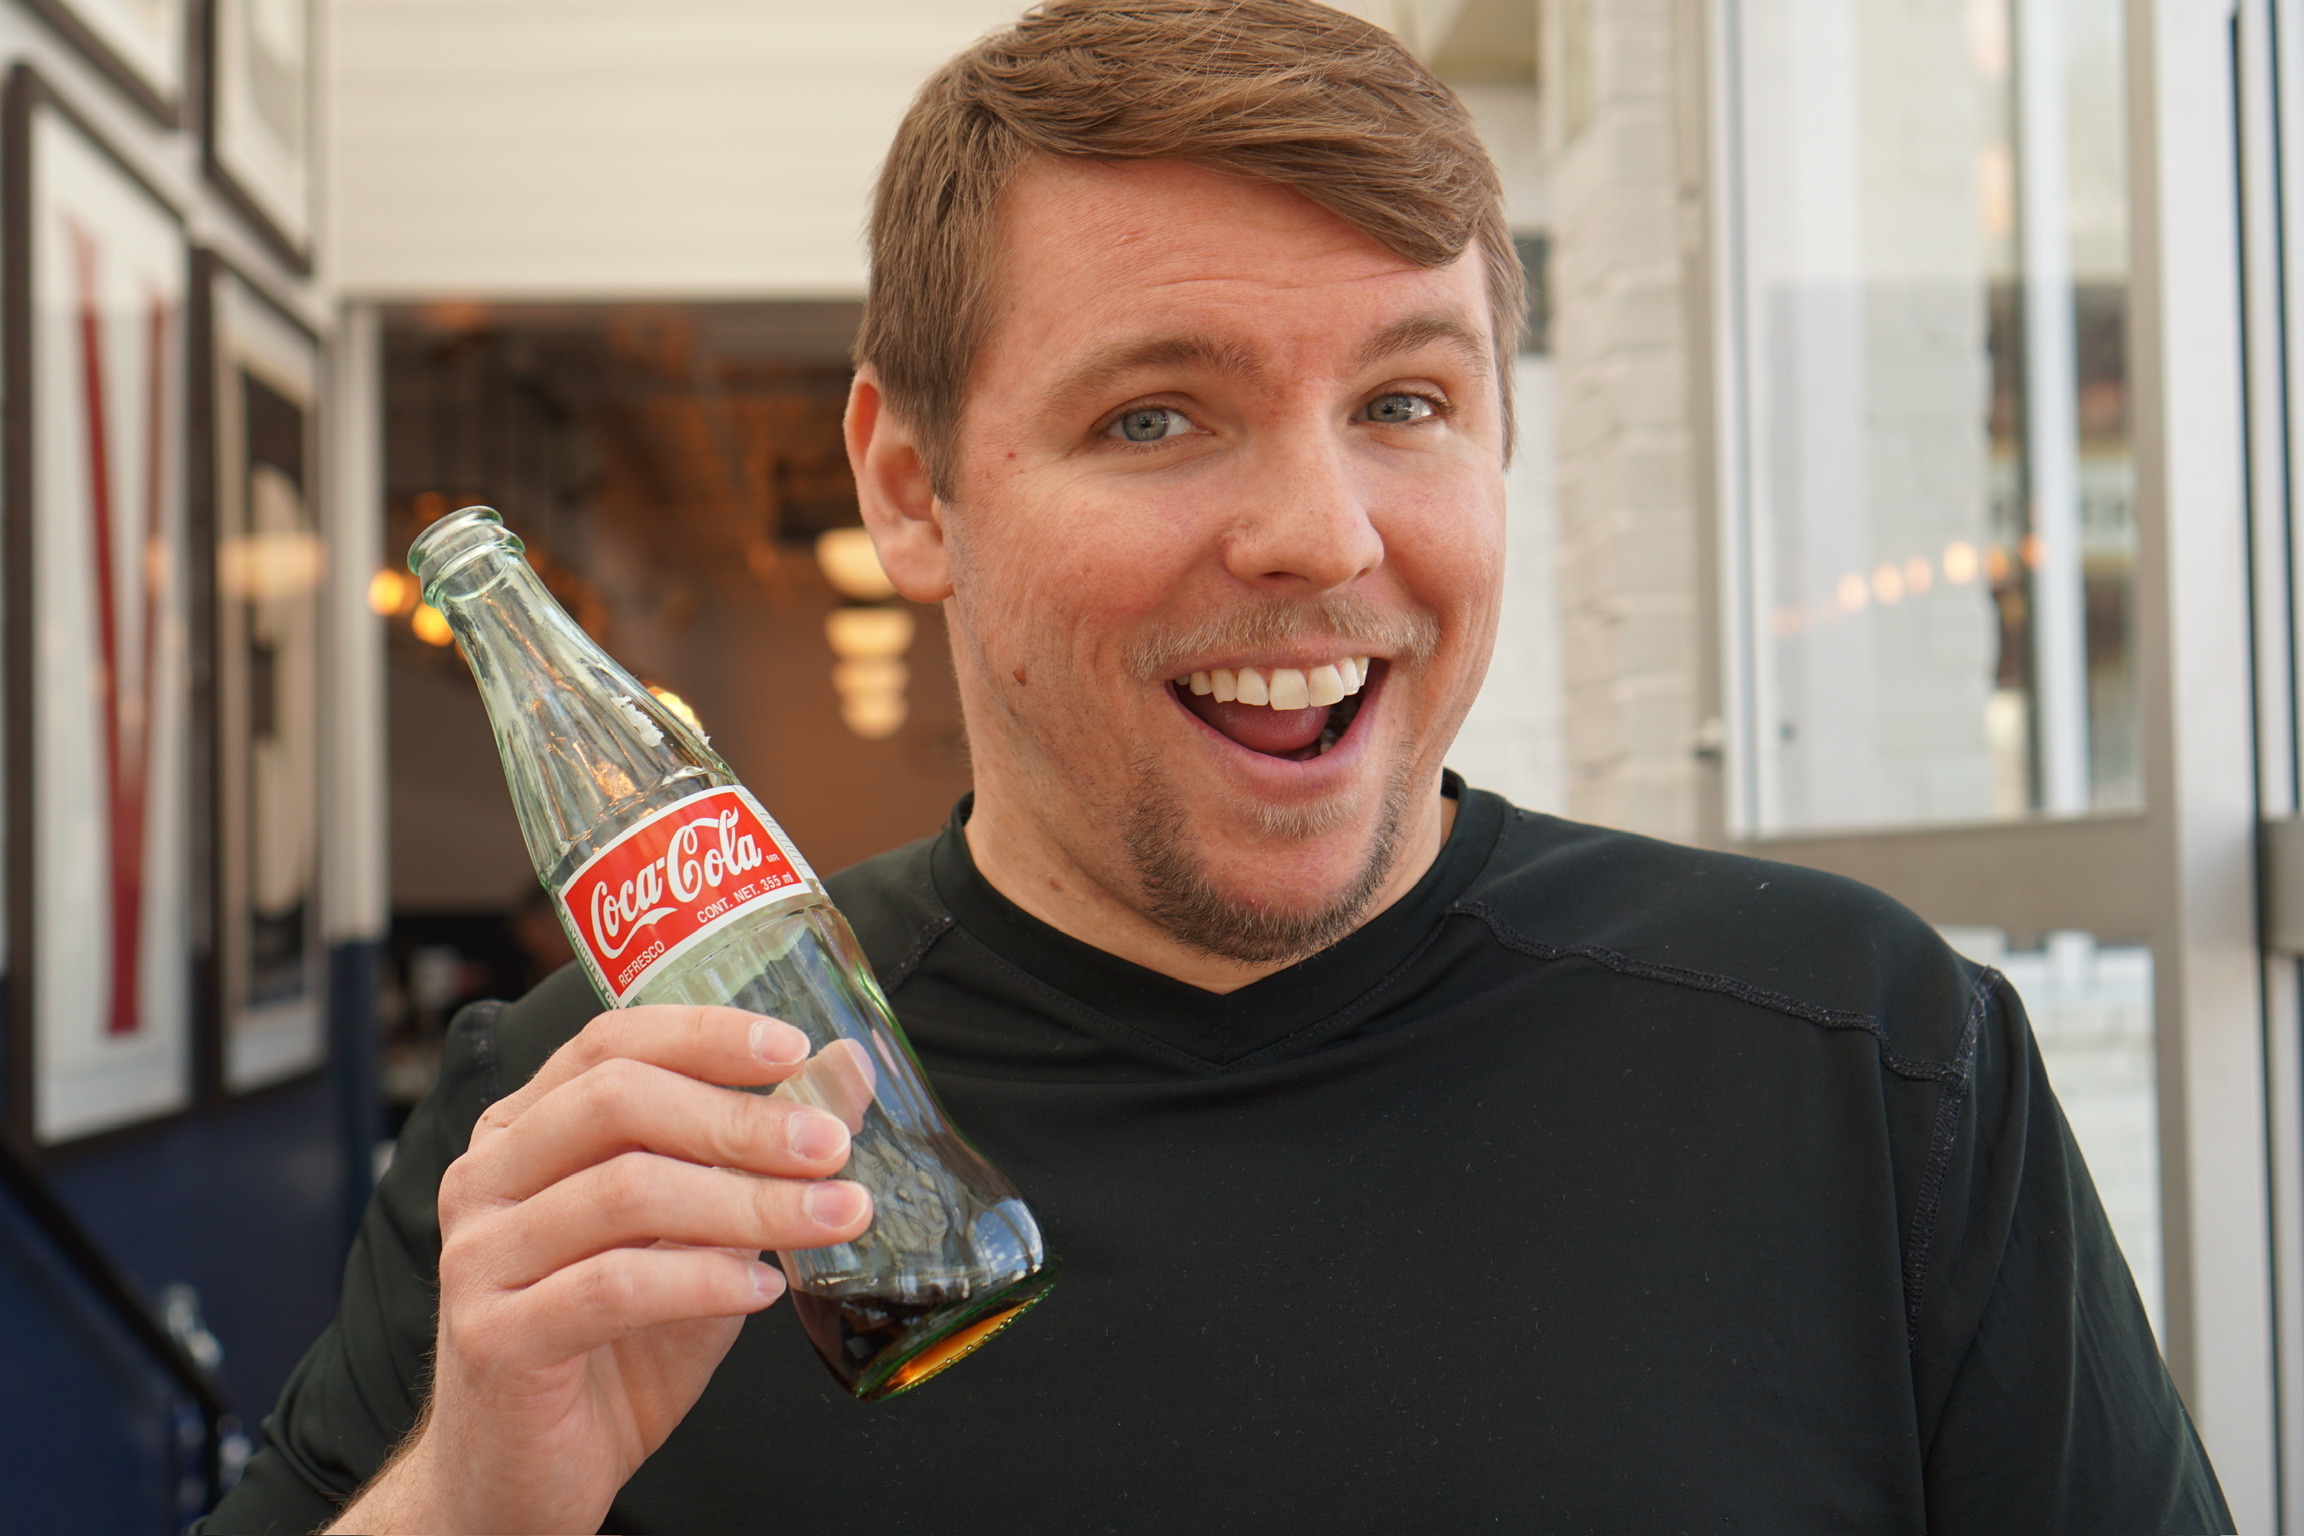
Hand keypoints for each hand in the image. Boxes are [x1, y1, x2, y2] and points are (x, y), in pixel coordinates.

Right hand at [329, 1005, 874, 1534]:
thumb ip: (760, 1154)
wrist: (526, 1477)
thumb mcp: (702, 1235)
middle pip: (618, 1101)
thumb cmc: (614, 1347)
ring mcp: (481, 1255)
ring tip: (829, 1219)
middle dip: (742, 1119)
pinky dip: (703, 1281)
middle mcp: (489, 1176)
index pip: (609, 1043)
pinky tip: (762, 1290)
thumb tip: (847, 1071)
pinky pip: (611, 1286)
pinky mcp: (493, 1337)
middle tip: (830, 1149)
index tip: (793, 1050)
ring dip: (747, 1202)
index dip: (703, 1036)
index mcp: (526, 1131)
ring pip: (625, 1191)